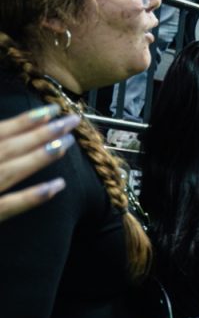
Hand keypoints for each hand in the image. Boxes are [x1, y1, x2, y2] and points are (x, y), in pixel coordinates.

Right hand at [0, 105, 77, 221]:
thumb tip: (6, 132)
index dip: (24, 121)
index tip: (51, 110)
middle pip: (8, 147)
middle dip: (41, 132)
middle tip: (72, 121)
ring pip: (9, 172)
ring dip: (39, 157)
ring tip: (67, 143)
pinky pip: (7, 207)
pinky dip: (31, 196)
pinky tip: (56, 186)